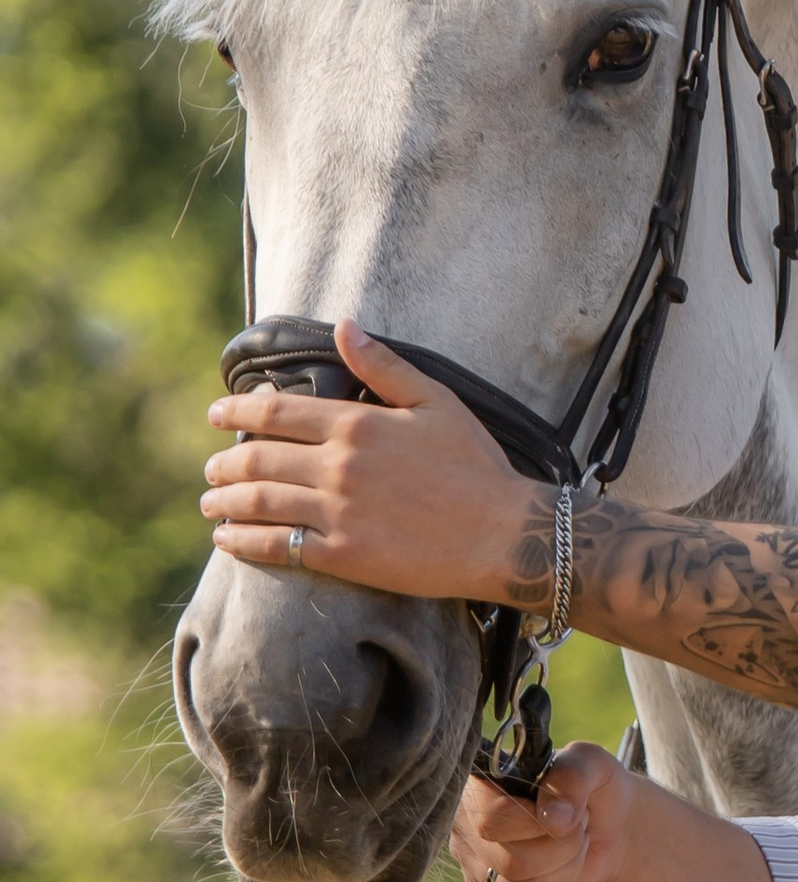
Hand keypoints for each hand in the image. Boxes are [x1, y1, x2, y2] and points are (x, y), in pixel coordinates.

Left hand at [202, 320, 538, 604]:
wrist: (502, 532)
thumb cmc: (475, 464)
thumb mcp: (437, 401)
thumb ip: (385, 365)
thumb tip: (345, 326)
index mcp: (359, 423)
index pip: (278, 411)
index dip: (238, 411)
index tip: (215, 414)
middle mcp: (340, 465)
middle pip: (258, 458)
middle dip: (224, 462)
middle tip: (210, 467)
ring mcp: (339, 512)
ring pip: (259, 502)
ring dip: (224, 501)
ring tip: (210, 504)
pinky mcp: (344, 555)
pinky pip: (278, 547)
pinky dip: (243, 542)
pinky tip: (228, 540)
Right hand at [452, 741, 629, 881]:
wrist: (605, 825)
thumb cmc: (588, 787)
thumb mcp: (591, 764)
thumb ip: (572, 778)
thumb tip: (556, 819)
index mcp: (478, 784)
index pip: (489, 819)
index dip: (534, 823)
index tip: (567, 812)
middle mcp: (466, 827)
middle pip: (510, 861)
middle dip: (563, 847)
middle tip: (578, 826)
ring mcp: (476, 866)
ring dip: (565, 869)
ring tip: (573, 845)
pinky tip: (565, 868)